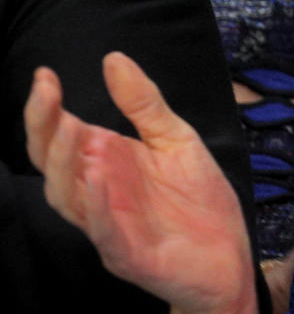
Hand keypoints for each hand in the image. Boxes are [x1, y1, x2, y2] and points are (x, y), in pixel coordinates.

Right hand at [24, 53, 261, 313]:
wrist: (229, 255)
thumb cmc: (198, 199)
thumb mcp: (176, 139)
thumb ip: (144, 104)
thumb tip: (113, 58)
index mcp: (104, 162)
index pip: (61, 134)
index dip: (46, 108)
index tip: (45, 74)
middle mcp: (96, 193)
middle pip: (52, 162)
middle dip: (44, 128)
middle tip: (46, 94)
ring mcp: (107, 224)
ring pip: (66, 197)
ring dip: (63, 163)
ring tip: (68, 127)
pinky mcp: (126, 254)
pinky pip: (102, 231)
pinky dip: (95, 206)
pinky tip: (95, 177)